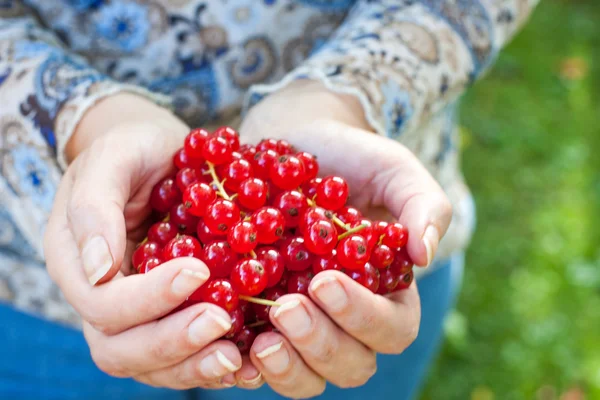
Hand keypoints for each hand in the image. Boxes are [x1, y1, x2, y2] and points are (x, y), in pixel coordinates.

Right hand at [45, 94, 249, 388]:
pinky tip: (249, 361)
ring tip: (237, 358)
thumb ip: (95, 208)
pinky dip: (213, 363)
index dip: (148, 297)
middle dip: (172, 342)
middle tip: (221, 322)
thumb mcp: (112, 158)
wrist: (160, 155)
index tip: (197, 271)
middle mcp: (103, 298)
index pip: (103, 303)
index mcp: (78, 264)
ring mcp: (138, 313)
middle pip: (122, 349)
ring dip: (195, 365)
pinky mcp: (172, 314)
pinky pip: (185, 354)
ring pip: (153, 364)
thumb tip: (100, 269)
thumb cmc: (133, 149)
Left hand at [237, 81, 452, 397]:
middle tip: (288, 308)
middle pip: (350, 364)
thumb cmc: (352, 160)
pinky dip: (247, 366)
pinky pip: (259, 364)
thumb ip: (422, 205)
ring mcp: (306, 327)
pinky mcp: (264, 323)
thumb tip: (425, 253)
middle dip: (320, 344)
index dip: (362, 317)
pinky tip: (229, 348)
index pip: (391, 329)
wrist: (296, 147)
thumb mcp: (393, 170)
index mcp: (388, 294)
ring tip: (262, 338)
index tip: (325, 282)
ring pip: (307, 376)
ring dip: (287, 366)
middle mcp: (348, 321)